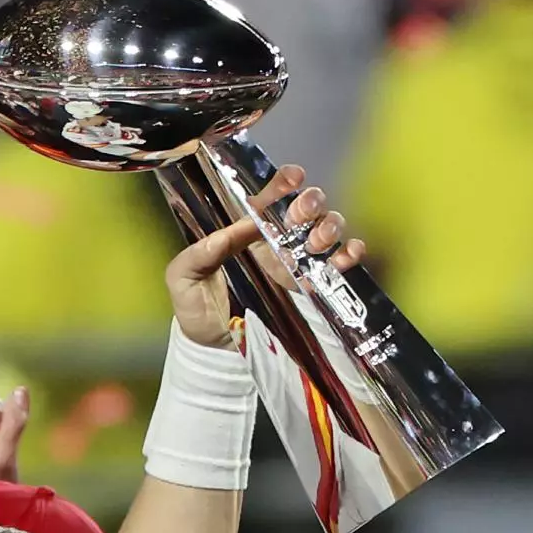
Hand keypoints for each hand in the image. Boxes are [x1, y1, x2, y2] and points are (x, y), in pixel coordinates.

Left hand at [165, 164, 365, 348]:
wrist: (215, 355)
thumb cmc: (197, 313)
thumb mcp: (184, 278)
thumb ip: (201, 252)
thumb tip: (233, 231)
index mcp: (245, 235)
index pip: (266, 201)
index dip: (281, 185)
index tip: (292, 178)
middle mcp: (274, 244)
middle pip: (303, 210)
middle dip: (308, 204)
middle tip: (299, 216)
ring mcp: (296, 265)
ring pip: (324, 231)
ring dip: (328, 228)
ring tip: (317, 242)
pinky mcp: (312, 290)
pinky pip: (338, 265)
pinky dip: (349, 255)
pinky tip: (346, 256)